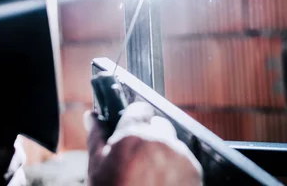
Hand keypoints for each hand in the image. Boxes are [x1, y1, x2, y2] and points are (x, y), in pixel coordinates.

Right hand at [86, 102, 202, 185]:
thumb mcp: (97, 167)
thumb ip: (96, 136)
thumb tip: (92, 116)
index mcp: (134, 135)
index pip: (140, 109)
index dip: (135, 118)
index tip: (133, 128)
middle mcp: (160, 141)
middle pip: (159, 125)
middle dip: (151, 136)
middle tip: (138, 159)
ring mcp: (179, 156)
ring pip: (173, 144)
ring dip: (164, 153)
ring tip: (150, 176)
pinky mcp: (194, 171)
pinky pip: (185, 161)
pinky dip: (177, 169)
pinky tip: (163, 183)